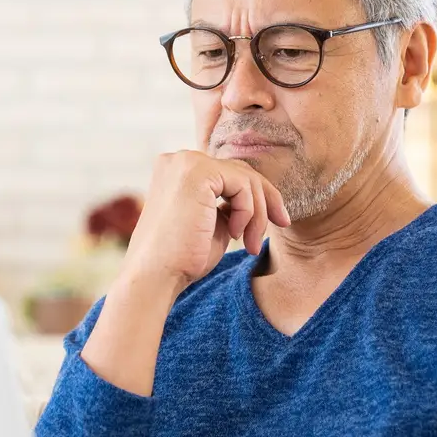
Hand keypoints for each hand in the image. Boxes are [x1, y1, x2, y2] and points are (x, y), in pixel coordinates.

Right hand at [121, 151, 290, 290]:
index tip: (276, 220)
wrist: (156, 277)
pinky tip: (236, 235)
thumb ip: (229, 204)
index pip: (228, 173)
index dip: (256, 196)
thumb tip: (258, 197)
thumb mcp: (212, 223)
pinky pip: (242, 185)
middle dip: (265, 200)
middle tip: (281, 224)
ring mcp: (186, 163)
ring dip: (257, 214)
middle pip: (240, 170)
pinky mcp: (197, 172)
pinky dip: (249, 212)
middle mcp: (179, 160)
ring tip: (251, 245)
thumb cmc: (181, 259)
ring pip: (246, 178)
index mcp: (177, 170)